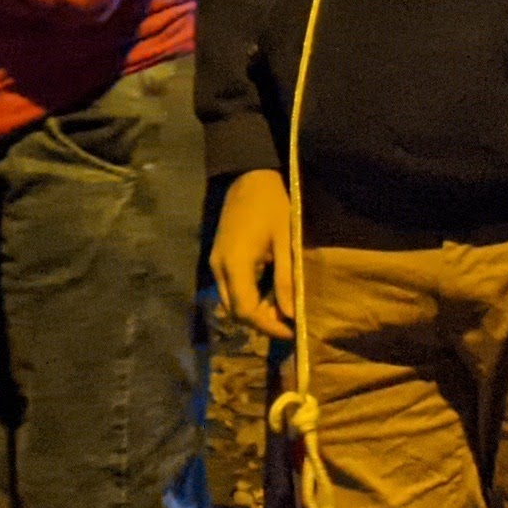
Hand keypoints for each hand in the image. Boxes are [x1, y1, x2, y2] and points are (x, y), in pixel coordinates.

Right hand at [213, 170, 294, 344]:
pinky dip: (248, 298)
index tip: (293, 331)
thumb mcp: (285, 241)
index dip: (268, 326)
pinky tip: (269, 294)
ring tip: (282, 310)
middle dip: (262, 322)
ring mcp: (215, 263)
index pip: (246, 310)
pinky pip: (230, 289)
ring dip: (255, 311)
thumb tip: (290, 313)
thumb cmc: (272, 204)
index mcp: (235, 263)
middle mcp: (218, 268)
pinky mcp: (218, 258)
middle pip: (235, 311)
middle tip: (290, 322)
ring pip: (230, 302)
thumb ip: (285, 279)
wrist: (248, 176)